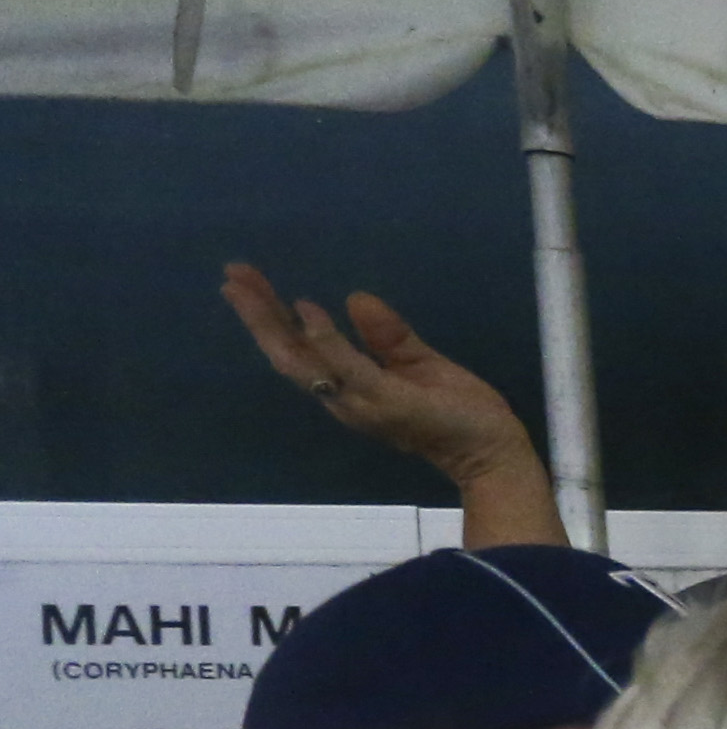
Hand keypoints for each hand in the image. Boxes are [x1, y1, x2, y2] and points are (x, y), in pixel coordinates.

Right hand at [221, 267, 532, 474]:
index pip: (300, 349)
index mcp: (351, 387)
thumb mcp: (420, 364)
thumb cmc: (460, 413)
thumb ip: (387, 337)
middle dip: (257, 315)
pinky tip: (306, 311)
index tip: (245, 281)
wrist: (494, 454)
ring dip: (271, 322)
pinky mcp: (387, 403)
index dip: (270, 317)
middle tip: (231, 275)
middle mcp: (345, 399)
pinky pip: (349, 368)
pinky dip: (326, 340)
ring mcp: (363, 402)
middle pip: (287, 354)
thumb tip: (354, 297)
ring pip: (302, 361)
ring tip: (245, 286)